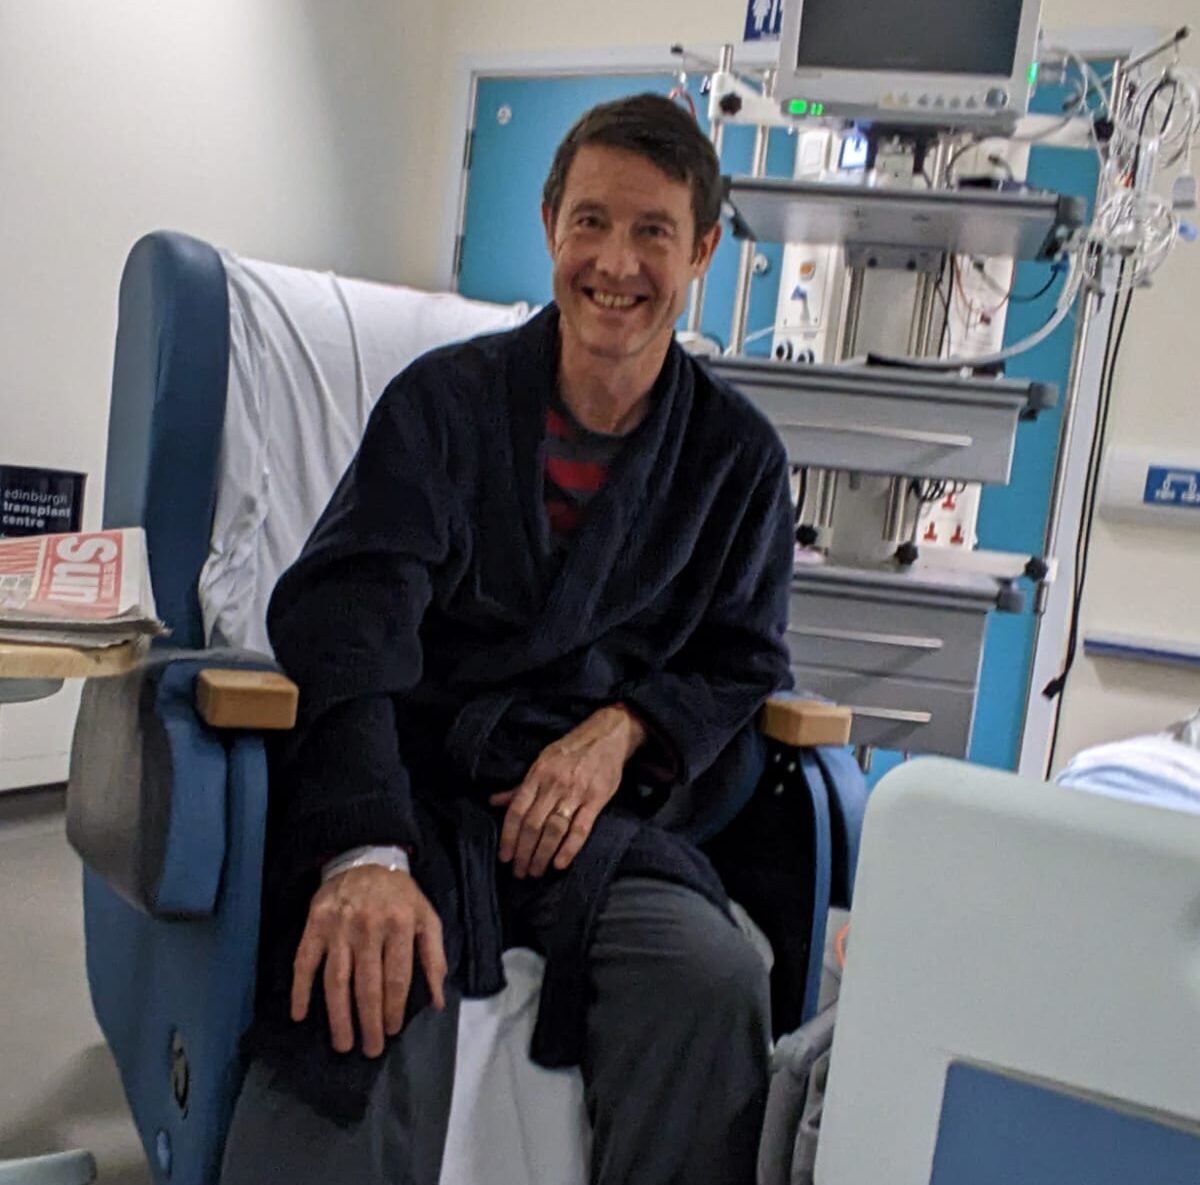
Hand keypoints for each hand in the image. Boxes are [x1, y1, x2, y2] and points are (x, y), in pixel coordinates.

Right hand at [291, 865, 446, 1057]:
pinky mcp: (314, 925)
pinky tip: (300, 1014)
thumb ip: (434, 957)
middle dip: (369, 1021)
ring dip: (339, 1015)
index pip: (396, 977)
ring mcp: (338, 928)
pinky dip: (300, 989)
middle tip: (370, 1049)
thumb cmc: (399, 895)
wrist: (365, 858)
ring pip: (337, 980)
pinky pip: (304, 962)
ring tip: (342, 1043)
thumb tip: (438, 1001)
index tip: (392, 1031)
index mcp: (399, 925)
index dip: (394, 1008)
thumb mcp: (427, 917)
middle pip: (367, 985)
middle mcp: (367, 927)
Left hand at [489, 706, 646, 878]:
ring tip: (536, 871)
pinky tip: (559, 863)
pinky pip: (580, 828)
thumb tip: (493, 801)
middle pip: (533, 824)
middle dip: (524, 852)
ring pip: (554, 829)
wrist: (606, 736)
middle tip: (519, 872)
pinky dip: (569, 848)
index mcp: (537, 774)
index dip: (508, 836)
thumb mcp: (541, 761)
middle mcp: (553, 785)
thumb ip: (520, 787)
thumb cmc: (570, 750)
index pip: (517, 811)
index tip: (504, 857)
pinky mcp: (596, 799)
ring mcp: (575, 792)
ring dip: (542, 854)